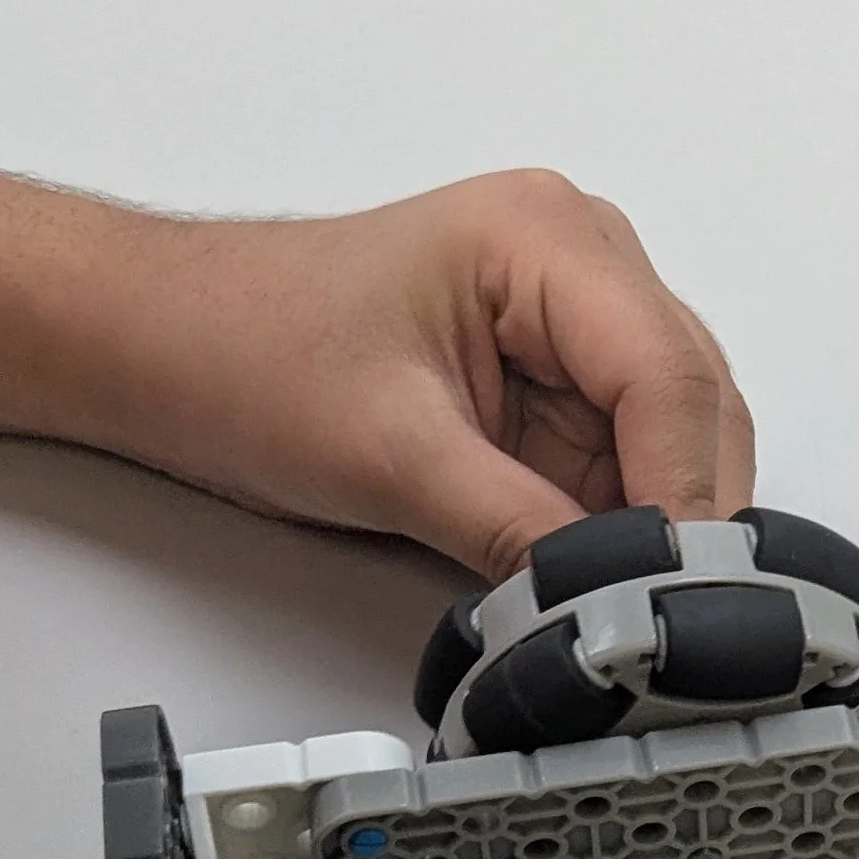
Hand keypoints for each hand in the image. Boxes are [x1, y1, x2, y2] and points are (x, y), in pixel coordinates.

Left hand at [75, 170, 757, 580]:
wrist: (163, 344)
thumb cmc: (242, 352)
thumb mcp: (387, 457)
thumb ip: (514, 531)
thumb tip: (608, 607)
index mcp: (549, 238)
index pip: (670, 375)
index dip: (686, 494)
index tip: (678, 592)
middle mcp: (584, 265)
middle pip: (696, 407)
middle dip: (685, 516)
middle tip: (664, 620)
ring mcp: (576, 326)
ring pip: (676, 445)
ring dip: (656, 528)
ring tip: (626, 611)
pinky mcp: (556, 386)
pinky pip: (626, 467)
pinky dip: (620, 530)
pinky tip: (597, 584)